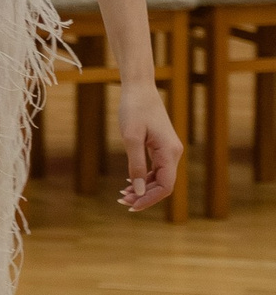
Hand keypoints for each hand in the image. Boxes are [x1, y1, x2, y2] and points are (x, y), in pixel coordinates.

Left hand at [117, 82, 180, 213]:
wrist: (139, 88)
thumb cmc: (134, 109)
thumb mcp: (131, 138)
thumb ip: (137, 166)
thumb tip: (139, 191)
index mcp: (169, 152)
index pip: (165, 186)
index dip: (149, 199)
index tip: (131, 206)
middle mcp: (174, 153)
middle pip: (163, 185)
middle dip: (144, 196)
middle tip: (121, 201)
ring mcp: (169, 150)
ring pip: (160, 178)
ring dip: (143, 189)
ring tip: (122, 195)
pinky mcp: (162, 147)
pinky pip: (157, 169)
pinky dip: (144, 178)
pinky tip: (129, 183)